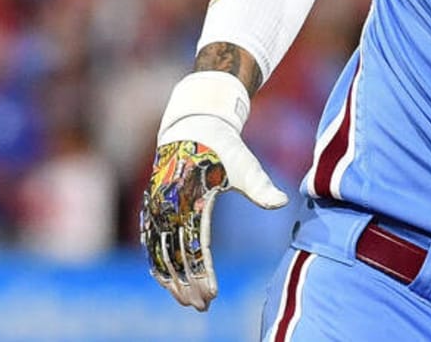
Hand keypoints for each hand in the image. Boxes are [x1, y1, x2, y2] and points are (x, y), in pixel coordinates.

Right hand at [140, 72, 286, 310]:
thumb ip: (260, 186)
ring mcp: (156, 207)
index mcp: (190, 199)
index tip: (213, 295)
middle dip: (187, 285)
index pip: (194, 247)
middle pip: (174, 256)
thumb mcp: (244, 163)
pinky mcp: (151, 207)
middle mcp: (168, 206)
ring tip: (186, 301)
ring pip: (158, 253)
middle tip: (201, 307)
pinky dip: (157, 264)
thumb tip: (281, 202)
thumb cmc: (223, 147)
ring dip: (170, 280)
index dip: (202, 274)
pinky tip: (166, 281)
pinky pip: (149, 242)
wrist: (192, 125)